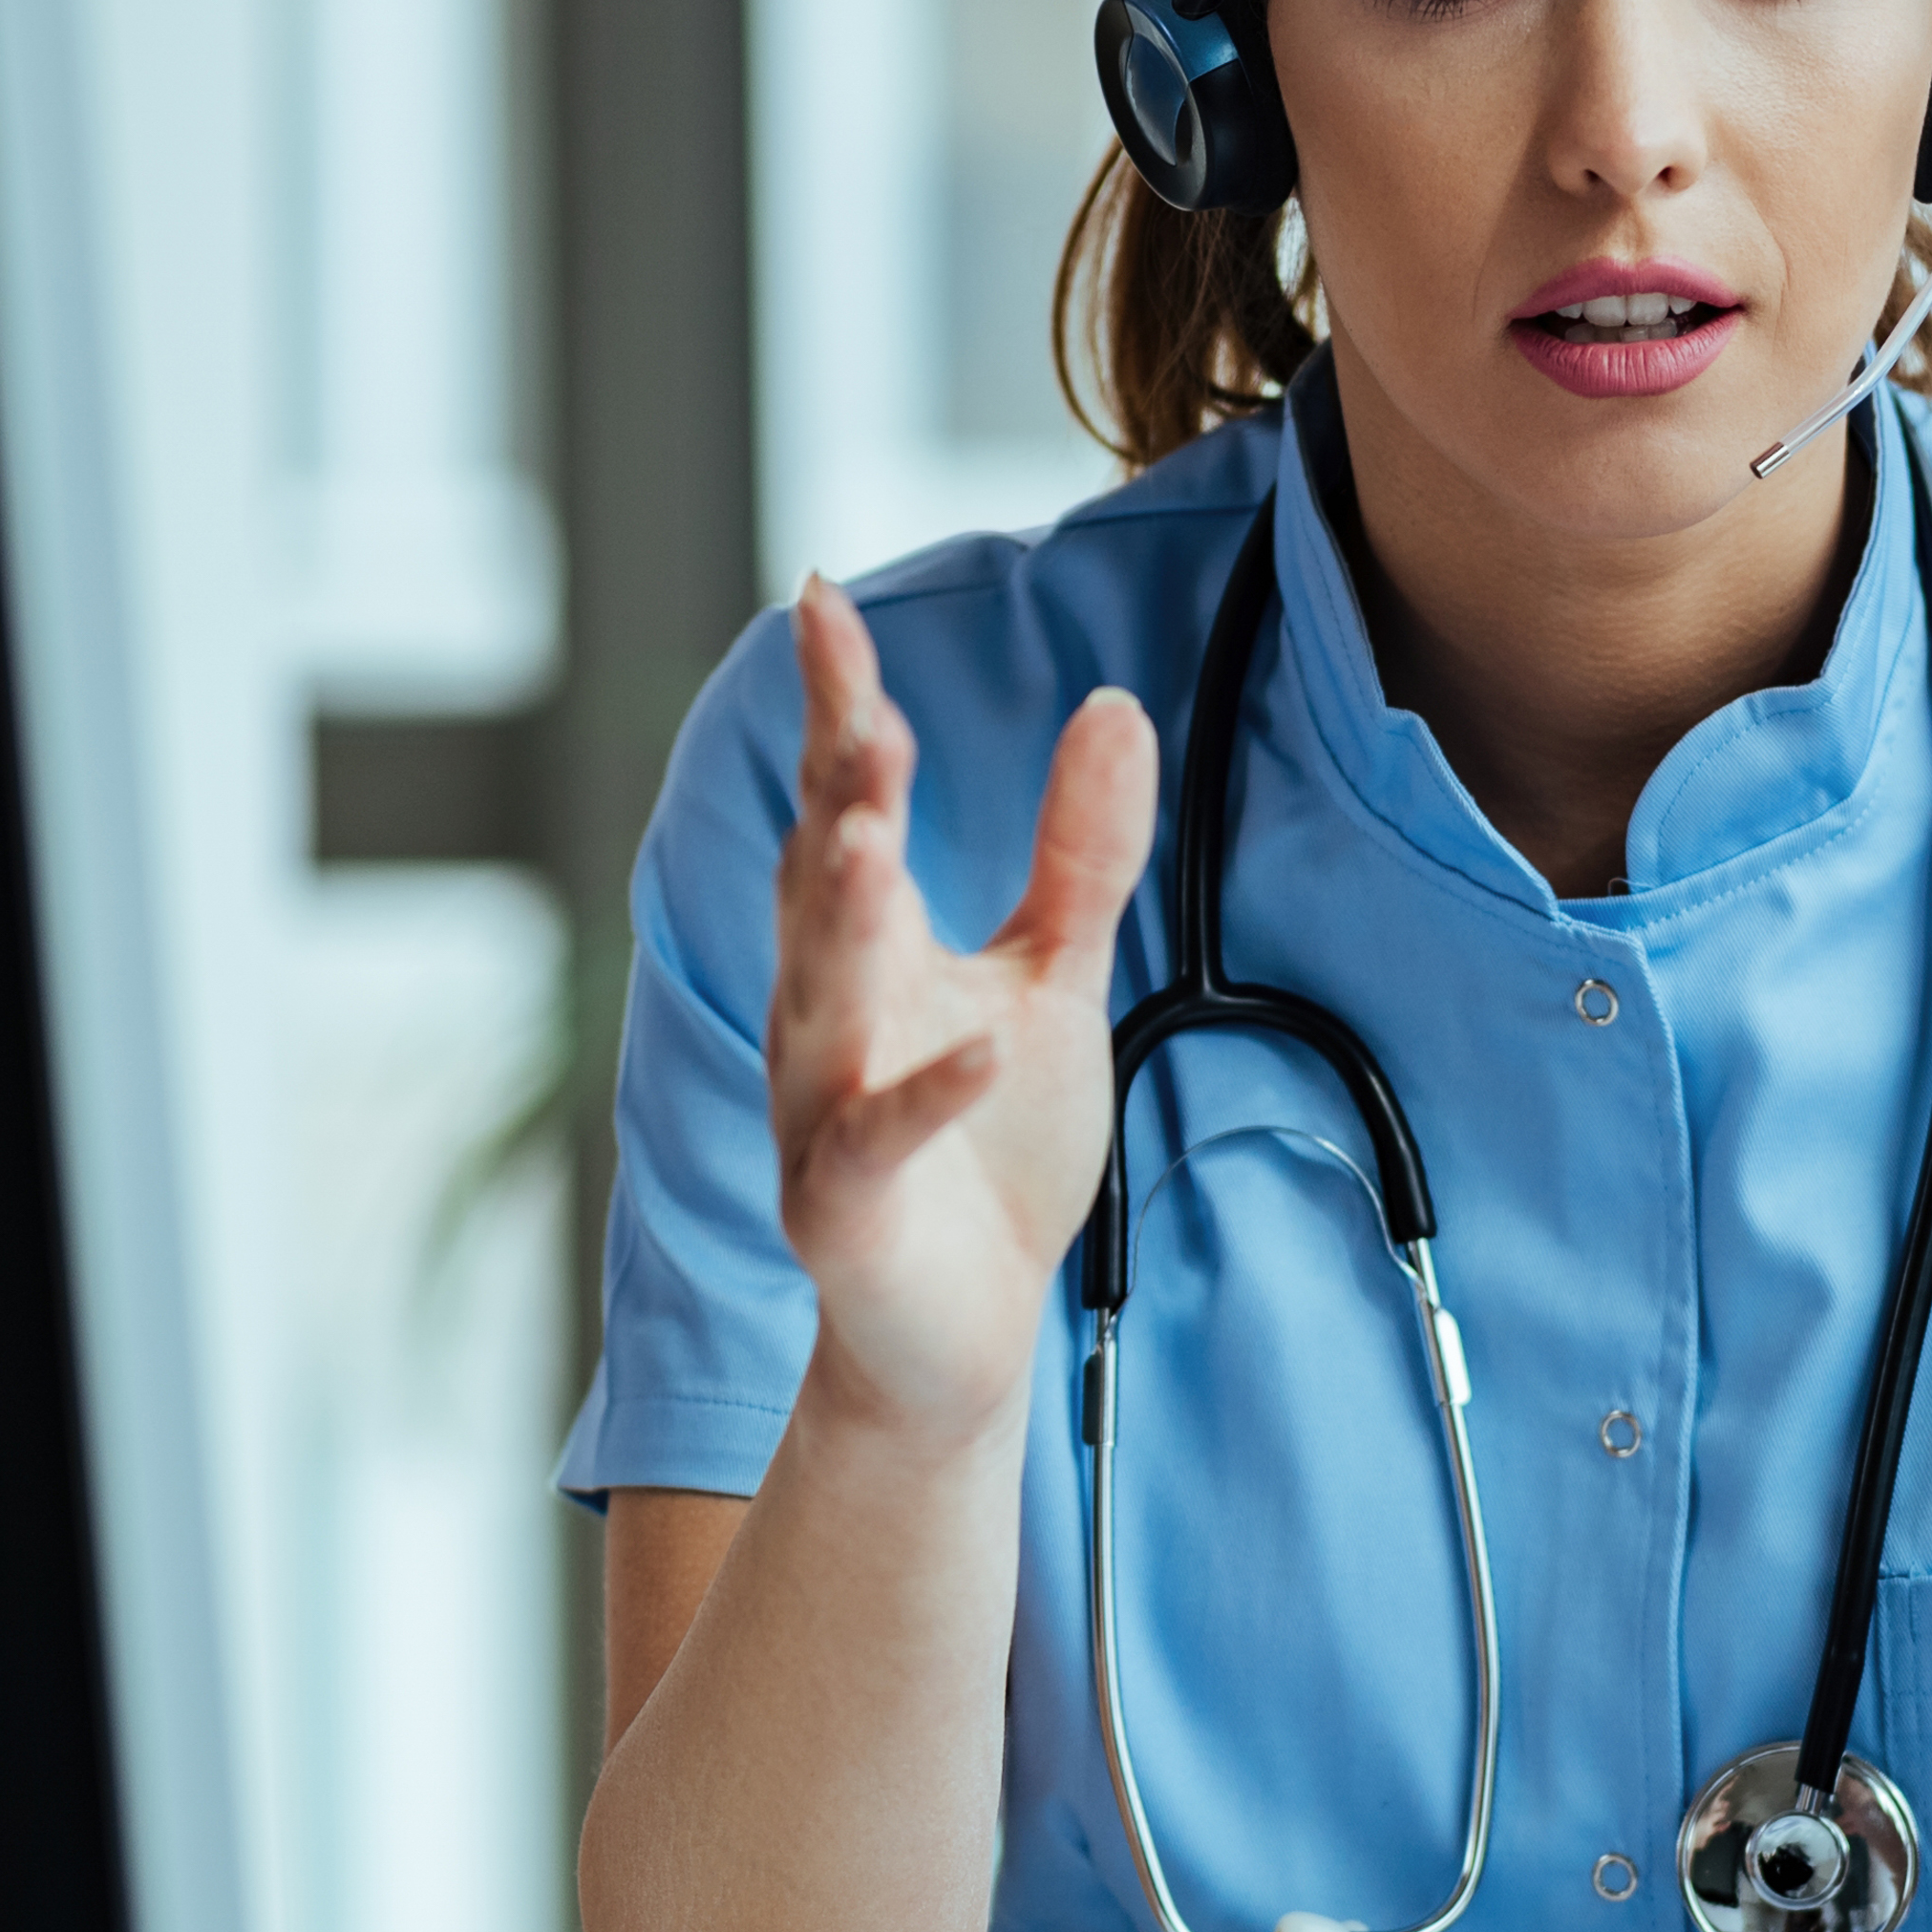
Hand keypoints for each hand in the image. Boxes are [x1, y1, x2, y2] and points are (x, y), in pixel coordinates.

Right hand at [764, 580, 1157, 1454]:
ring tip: (861, 832)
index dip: (833, 705)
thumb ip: (1081, 853)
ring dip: (836, 917)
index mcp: (867, 946)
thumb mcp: (1054, 978)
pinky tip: (977, 1041)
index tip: (820, 598)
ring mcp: (823, 1108)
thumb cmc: (989, 1150)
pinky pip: (876, 1138)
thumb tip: (1112, 706)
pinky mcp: (844, 1205)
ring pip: (821, 1000)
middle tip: (853, 706)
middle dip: (834, 795)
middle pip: (819, 882)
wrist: (961, 1333)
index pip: (842, 802)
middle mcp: (827, 1012)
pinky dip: (926, 1089)